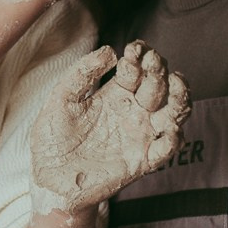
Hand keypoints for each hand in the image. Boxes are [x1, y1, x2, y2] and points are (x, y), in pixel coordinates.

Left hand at [31, 41, 190, 217]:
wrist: (48, 178)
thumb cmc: (52, 138)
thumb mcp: (61, 98)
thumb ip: (82, 73)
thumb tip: (110, 52)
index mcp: (115, 94)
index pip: (137, 69)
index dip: (140, 56)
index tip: (135, 49)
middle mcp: (133, 112)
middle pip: (159, 87)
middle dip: (160, 71)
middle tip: (153, 63)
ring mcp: (139, 135)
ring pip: (173, 114)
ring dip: (180, 98)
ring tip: (177, 84)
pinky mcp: (141, 161)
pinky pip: (165, 150)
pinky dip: (173, 140)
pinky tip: (170, 129)